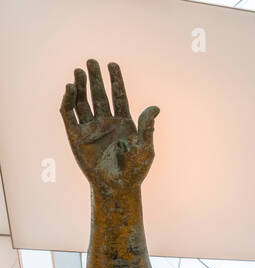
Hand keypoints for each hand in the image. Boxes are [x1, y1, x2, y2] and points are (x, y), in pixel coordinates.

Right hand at [60, 60, 158, 195]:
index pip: (119, 96)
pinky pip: (69, 114)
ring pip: (83, 102)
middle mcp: (106, 123)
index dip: (116, 81)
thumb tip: (155, 107)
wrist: (117, 187)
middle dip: (95, 79)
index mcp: (124, 123)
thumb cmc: (135, 170)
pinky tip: (70, 88)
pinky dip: (68, 101)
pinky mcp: (76, 136)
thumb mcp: (145, 148)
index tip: (113, 65)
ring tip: (79, 71)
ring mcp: (90, 128)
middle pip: (100, 95)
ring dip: (80, 87)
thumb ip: (147, 127)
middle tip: (91, 62)